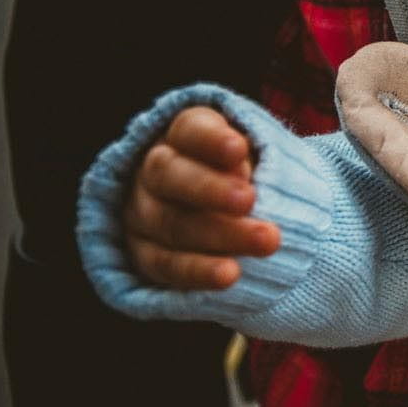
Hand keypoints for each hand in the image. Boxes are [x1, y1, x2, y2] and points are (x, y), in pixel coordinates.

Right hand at [123, 106, 279, 289]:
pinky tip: (230, 276)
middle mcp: (154, 170)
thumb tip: (242, 177)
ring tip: (265, 243)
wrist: (221, 213)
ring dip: (219, 235)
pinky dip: (199, 272)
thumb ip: (249, 161)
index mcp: (184, 134)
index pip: (189, 130)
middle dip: (211, 189)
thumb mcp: (255, 154)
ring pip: (171, 223)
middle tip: (250, 201)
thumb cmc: (248, 174)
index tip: (238, 149)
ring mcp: (142, 213)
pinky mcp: (144, 254)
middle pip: (170, 175)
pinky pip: (166, 265)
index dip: (211, 139)